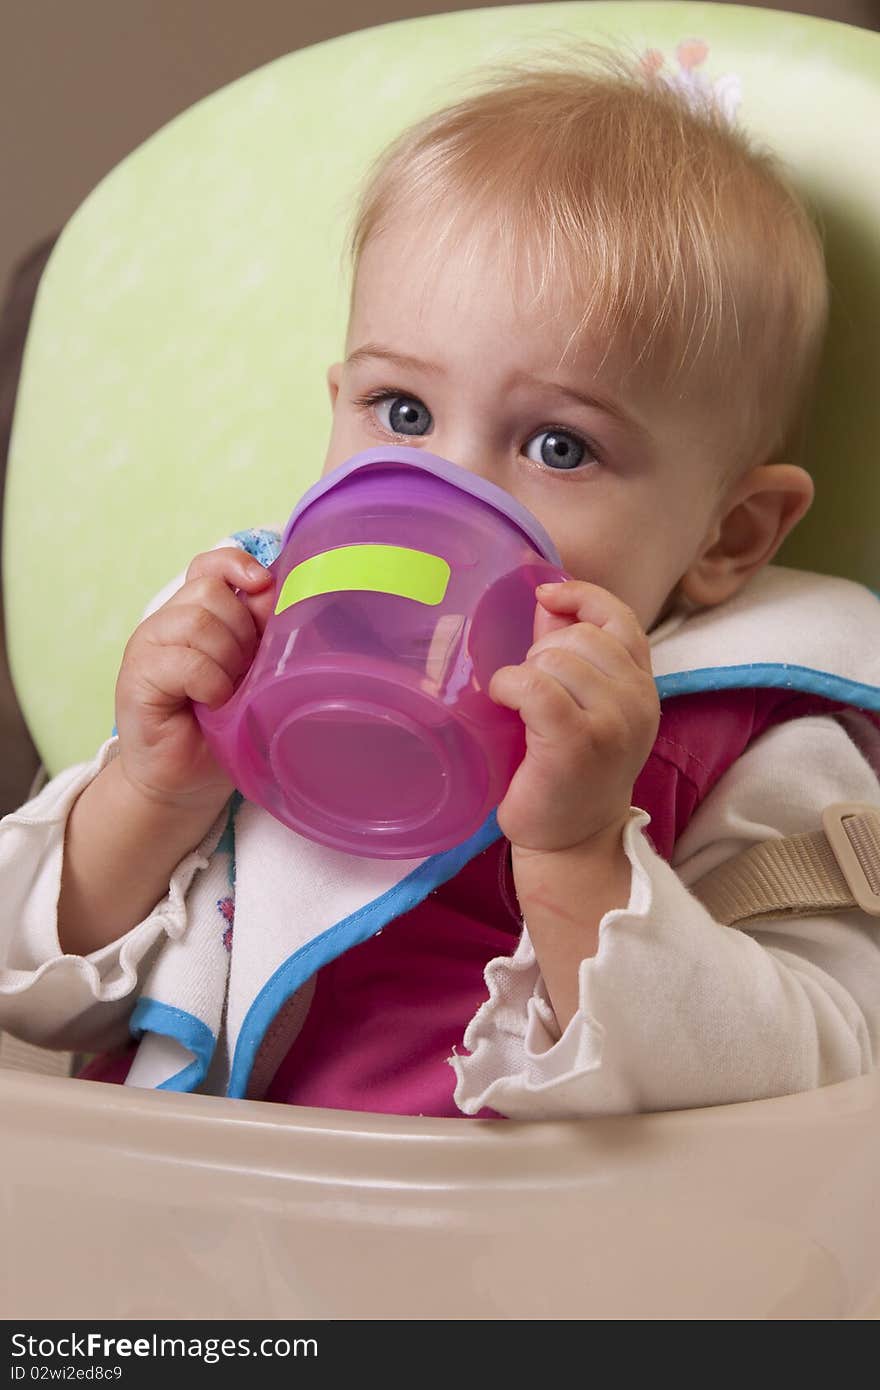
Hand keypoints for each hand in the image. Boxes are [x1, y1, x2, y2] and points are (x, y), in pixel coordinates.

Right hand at [114, 547, 275, 813]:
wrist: (185, 782)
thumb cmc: (221, 729)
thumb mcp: (251, 674)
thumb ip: (258, 632)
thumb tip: (274, 591)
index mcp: (194, 615)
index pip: (210, 564)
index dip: (237, 565)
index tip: (263, 586)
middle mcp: (167, 623)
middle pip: (210, 591)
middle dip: (241, 631)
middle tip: (243, 673)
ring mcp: (147, 647)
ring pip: (198, 621)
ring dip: (226, 660)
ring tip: (226, 692)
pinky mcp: (136, 678)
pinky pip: (186, 661)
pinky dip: (209, 683)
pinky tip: (210, 704)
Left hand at [488, 581, 659, 852]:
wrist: (572, 841)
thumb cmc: (569, 773)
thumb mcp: (583, 707)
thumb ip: (568, 652)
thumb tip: (548, 599)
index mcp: (642, 687)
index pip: (621, 618)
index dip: (583, 597)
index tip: (547, 596)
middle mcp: (638, 700)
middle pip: (580, 635)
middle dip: (542, 652)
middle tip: (530, 691)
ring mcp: (613, 722)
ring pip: (556, 658)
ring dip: (523, 673)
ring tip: (521, 707)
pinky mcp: (578, 741)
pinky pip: (535, 685)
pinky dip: (509, 686)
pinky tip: (503, 703)